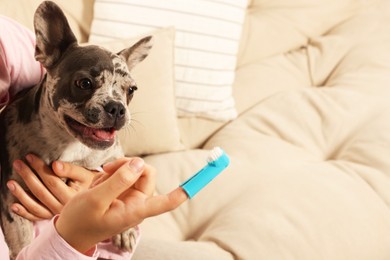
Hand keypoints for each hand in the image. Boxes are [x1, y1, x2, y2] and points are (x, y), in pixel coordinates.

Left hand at [8, 154, 97, 220]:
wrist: (100, 197)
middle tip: (17, 163)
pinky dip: (24, 212)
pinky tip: (14, 205)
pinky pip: (36, 217)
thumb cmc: (92, 182)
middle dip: (28, 176)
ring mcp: (57, 214)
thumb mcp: (84, 173)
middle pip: (41, 192)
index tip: (29, 156)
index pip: (52, 181)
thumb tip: (54, 165)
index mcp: (72, 197)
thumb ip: (70, 169)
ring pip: (36, 206)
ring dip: (21, 195)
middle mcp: (64, 208)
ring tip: (11, 182)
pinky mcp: (53, 218)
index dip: (40, 168)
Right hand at [55, 157, 187, 253]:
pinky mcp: (122, 190)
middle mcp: (137, 202)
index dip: (181, 194)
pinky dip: (109, 174)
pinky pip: (122, 173)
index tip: (194, 186)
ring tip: (98, 183)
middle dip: (128, 165)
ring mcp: (130, 196)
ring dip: (115, 171)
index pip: (166, 203)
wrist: (69, 229)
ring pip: (134, 170)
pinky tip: (98, 184)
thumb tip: (139, 163)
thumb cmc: (81, 220)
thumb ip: (118, 181)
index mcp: (136, 210)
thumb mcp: (96, 199)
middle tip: (107, 168)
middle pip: (147, 173)